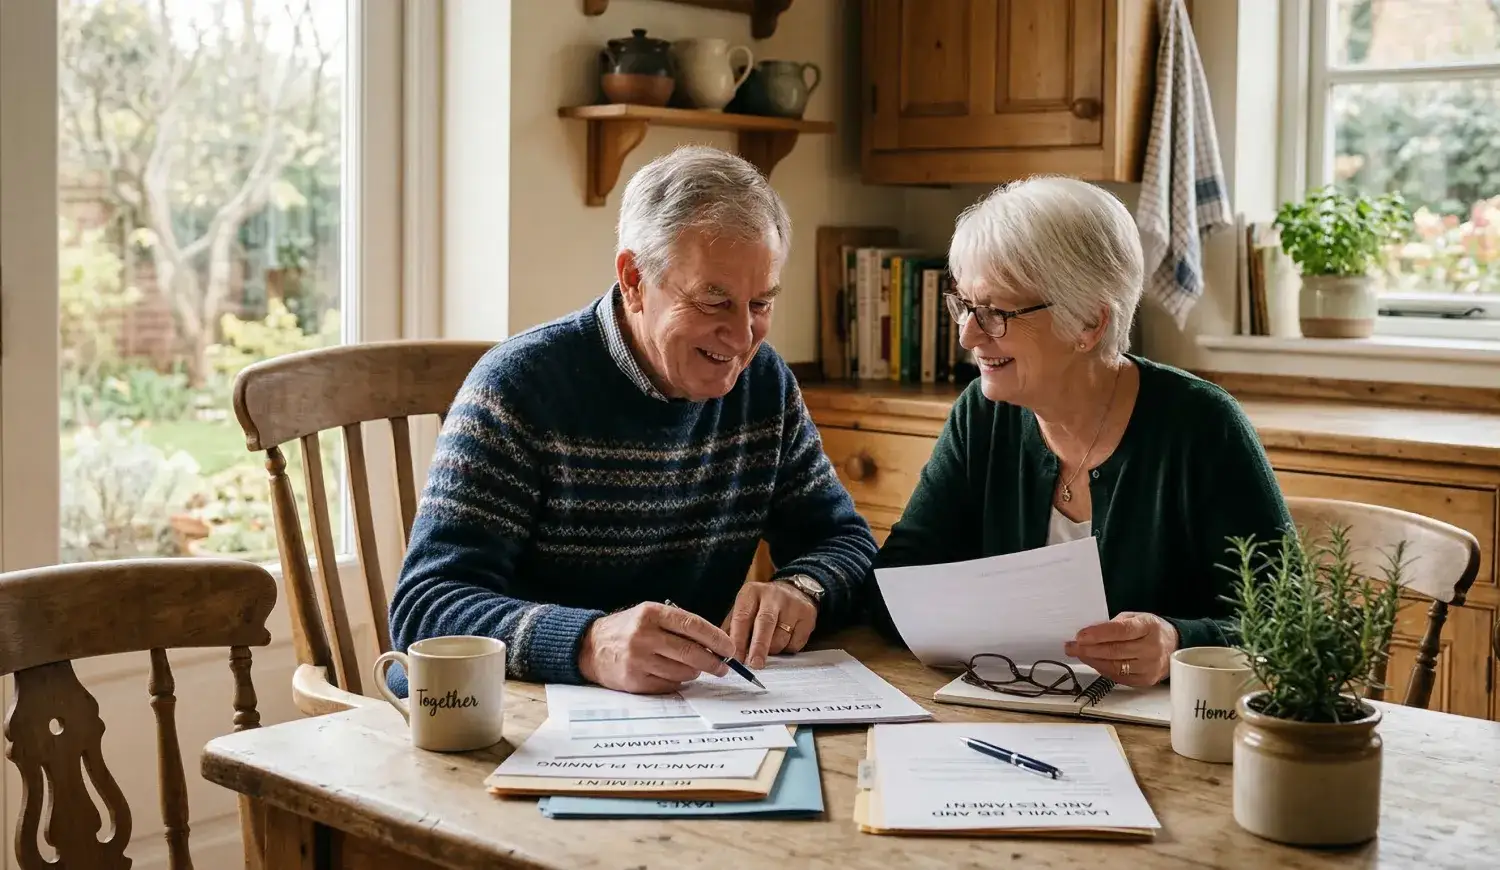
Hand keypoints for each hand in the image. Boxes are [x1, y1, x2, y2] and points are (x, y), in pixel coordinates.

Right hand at [577, 603, 733, 693]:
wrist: (590, 647)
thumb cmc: (628, 629)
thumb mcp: (650, 616)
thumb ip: (678, 626)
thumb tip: (714, 645)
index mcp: (650, 613)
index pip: (692, 625)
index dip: (716, 638)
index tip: (730, 648)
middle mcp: (643, 636)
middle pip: (691, 652)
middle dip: (713, 662)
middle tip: (723, 666)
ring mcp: (638, 660)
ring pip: (682, 672)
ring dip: (695, 672)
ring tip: (695, 668)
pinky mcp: (634, 681)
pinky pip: (669, 685)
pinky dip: (678, 681)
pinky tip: (674, 674)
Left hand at [722, 580, 817, 668]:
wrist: (794, 590)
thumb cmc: (763, 605)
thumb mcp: (746, 608)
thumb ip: (734, 629)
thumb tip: (724, 654)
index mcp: (752, 593)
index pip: (743, 617)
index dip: (738, 640)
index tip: (735, 658)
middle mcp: (773, 596)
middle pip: (765, 623)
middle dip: (758, 647)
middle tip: (754, 664)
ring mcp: (792, 604)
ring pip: (781, 637)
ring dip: (773, 650)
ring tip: (769, 648)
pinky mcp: (808, 615)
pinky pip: (796, 642)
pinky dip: (787, 649)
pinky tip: (784, 640)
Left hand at [1063, 612, 1178, 687]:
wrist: (1174, 646)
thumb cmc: (1151, 629)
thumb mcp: (1135, 617)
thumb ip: (1114, 624)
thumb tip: (1089, 634)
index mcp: (1149, 627)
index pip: (1121, 631)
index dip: (1098, 634)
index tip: (1080, 636)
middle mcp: (1152, 648)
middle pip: (1114, 651)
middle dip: (1088, 649)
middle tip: (1071, 646)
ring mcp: (1150, 667)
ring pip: (1114, 667)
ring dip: (1092, 660)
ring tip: (1078, 654)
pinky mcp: (1145, 680)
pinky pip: (1118, 677)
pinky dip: (1102, 669)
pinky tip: (1093, 662)